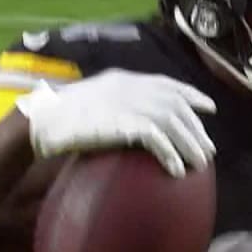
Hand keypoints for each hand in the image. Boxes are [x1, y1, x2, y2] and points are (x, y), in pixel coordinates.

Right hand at [15, 69, 216, 177]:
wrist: (43, 120)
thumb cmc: (61, 117)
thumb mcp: (94, 102)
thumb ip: (117, 105)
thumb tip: (134, 124)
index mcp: (125, 80)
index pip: (167, 83)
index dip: (191, 94)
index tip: (208, 107)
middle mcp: (131, 88)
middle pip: (176, 105)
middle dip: (196, 128)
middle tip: (208, 150)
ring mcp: (128, 103)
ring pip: (172, 122)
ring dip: (189, 145)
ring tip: (200, 165)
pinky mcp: (123, 123)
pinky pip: (156, 140)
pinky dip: (170, 155)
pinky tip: (177, 171)